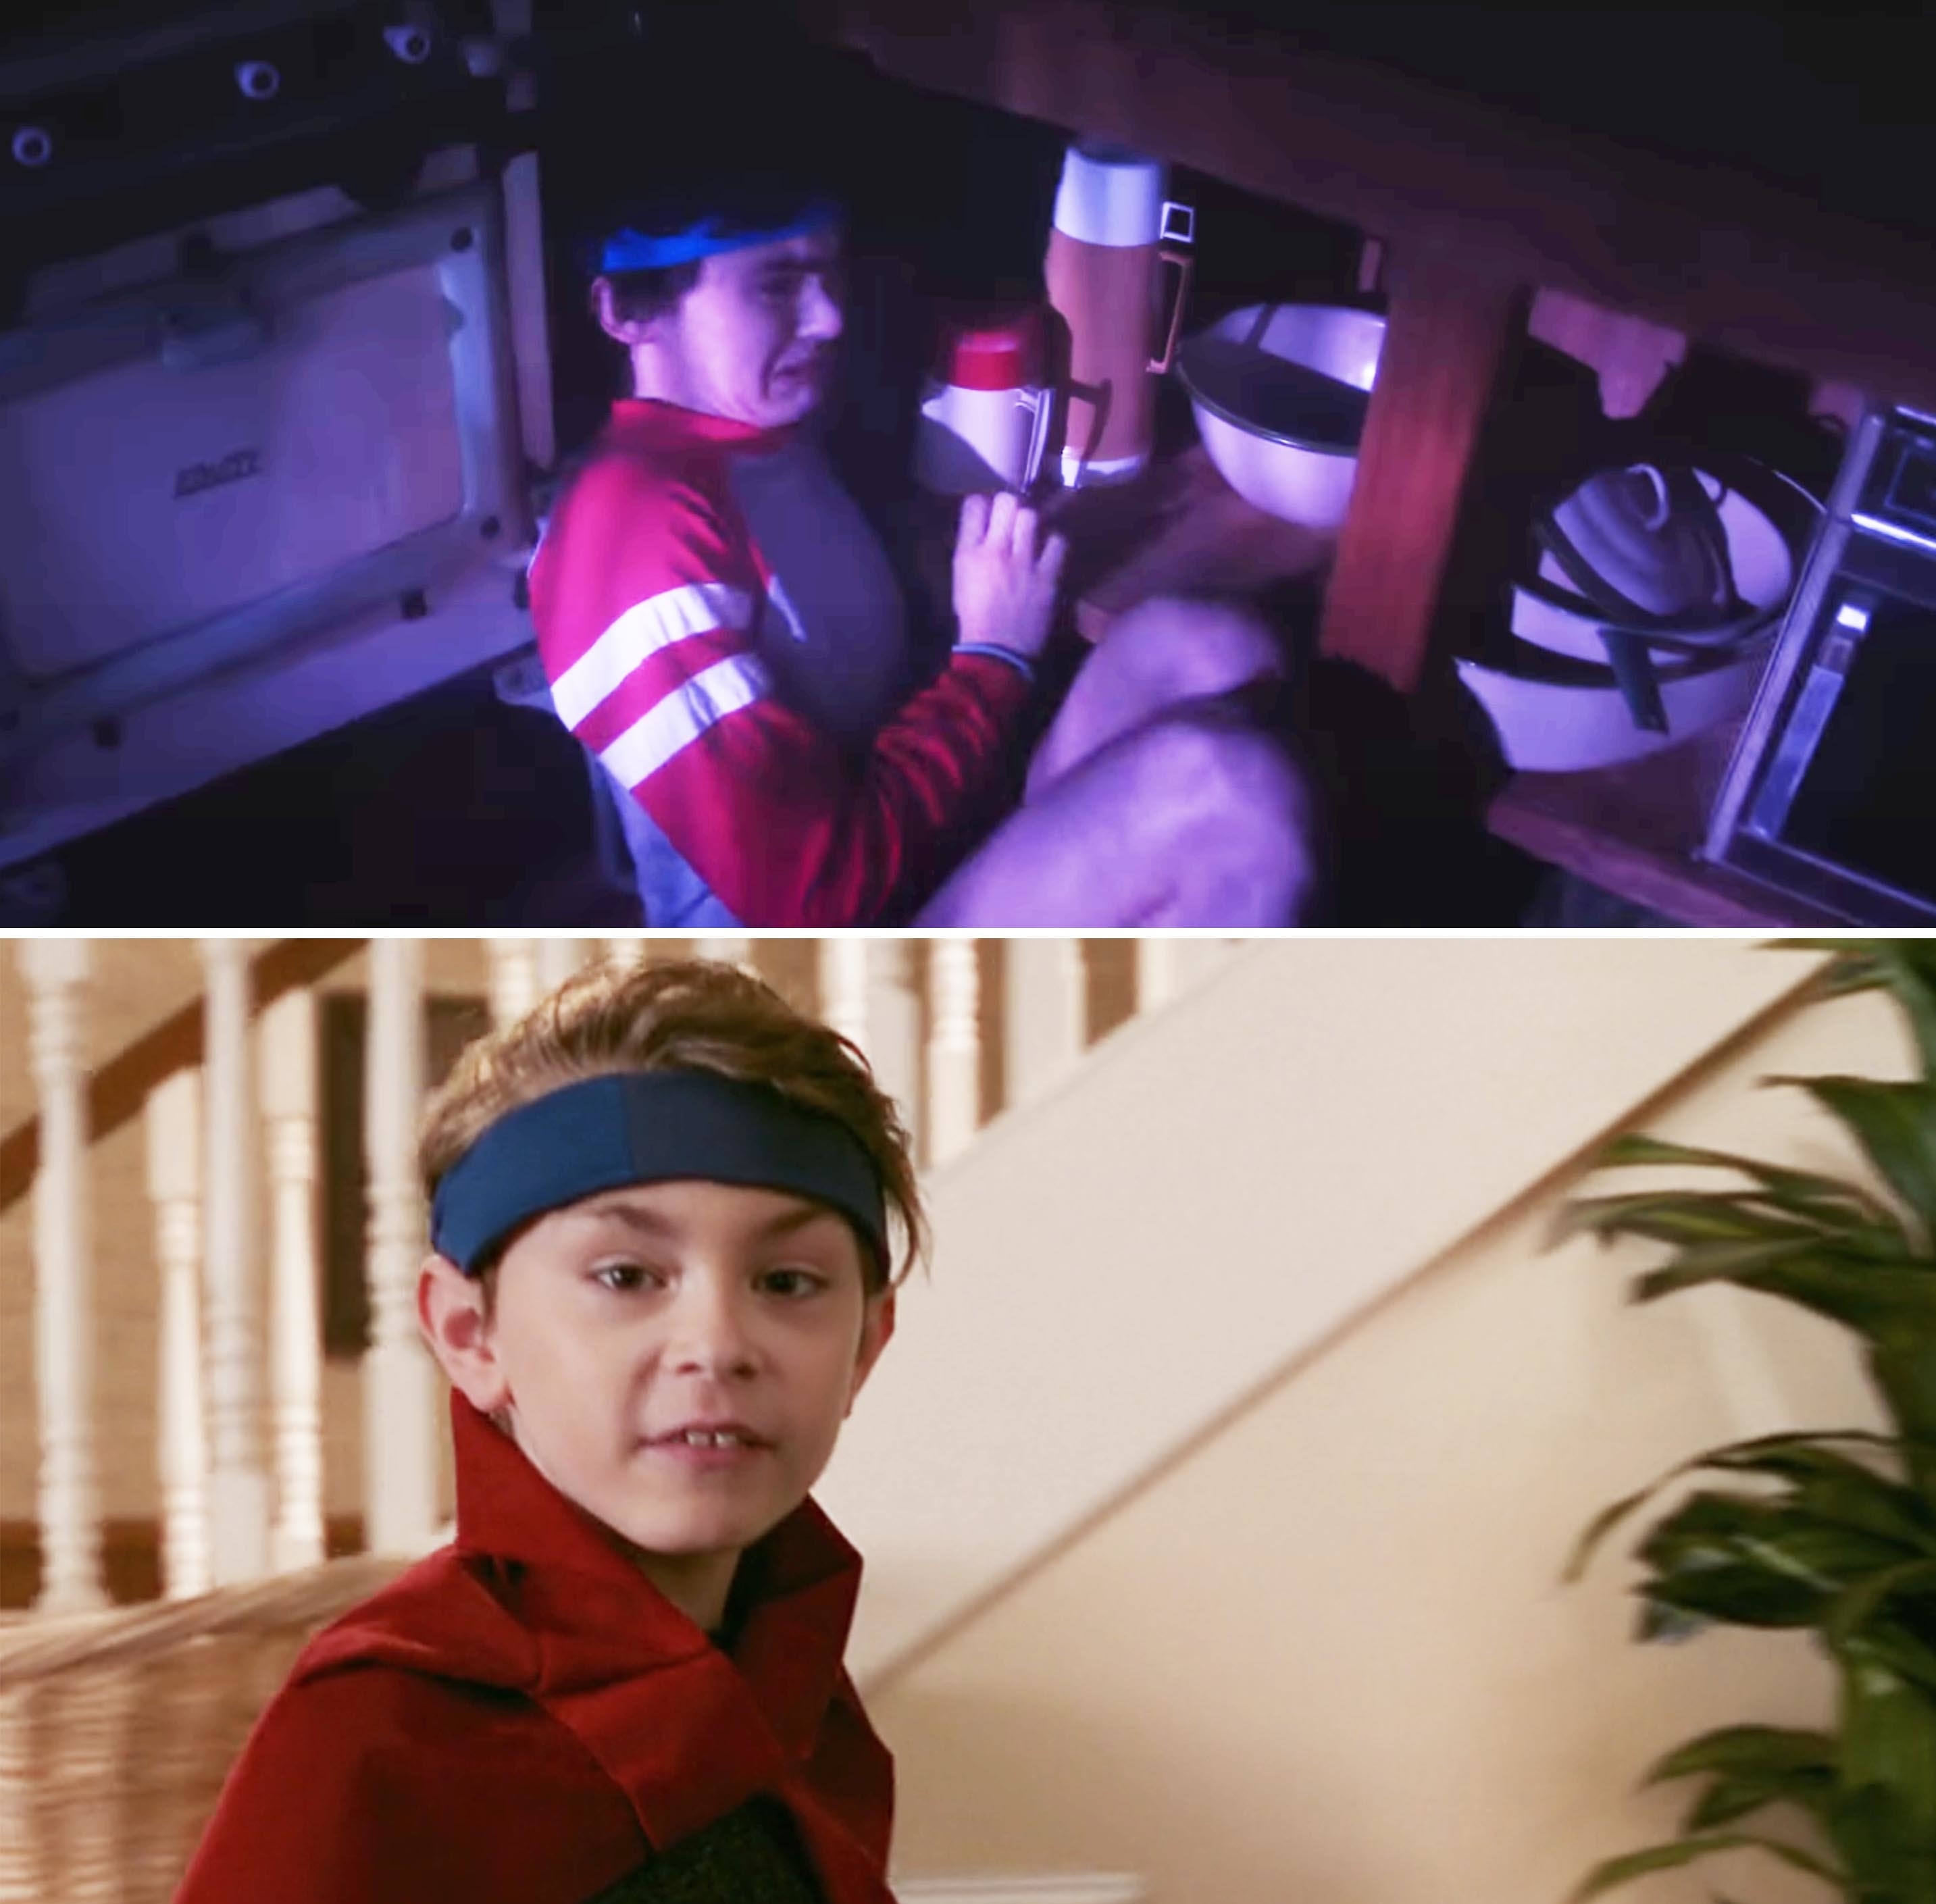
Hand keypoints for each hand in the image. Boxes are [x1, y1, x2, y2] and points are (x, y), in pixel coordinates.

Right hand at [951, 490, 1068, 660]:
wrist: (997, 652)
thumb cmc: (974, 618)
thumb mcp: (961, 579)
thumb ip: (971, 550)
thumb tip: (984, 530)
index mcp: (968, 553)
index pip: (974, 505)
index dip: (983, 503)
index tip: (988, 511)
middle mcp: (995, 550)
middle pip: (1006, 501)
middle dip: (1009, 504)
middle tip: (1012, 517)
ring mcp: (1023, 561)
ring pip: (1031, 516)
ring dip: (1032, 521)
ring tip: (1031, 533)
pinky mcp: (1047, 576)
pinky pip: (1057, 543)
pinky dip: (1054, 543)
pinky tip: (1048, 552)